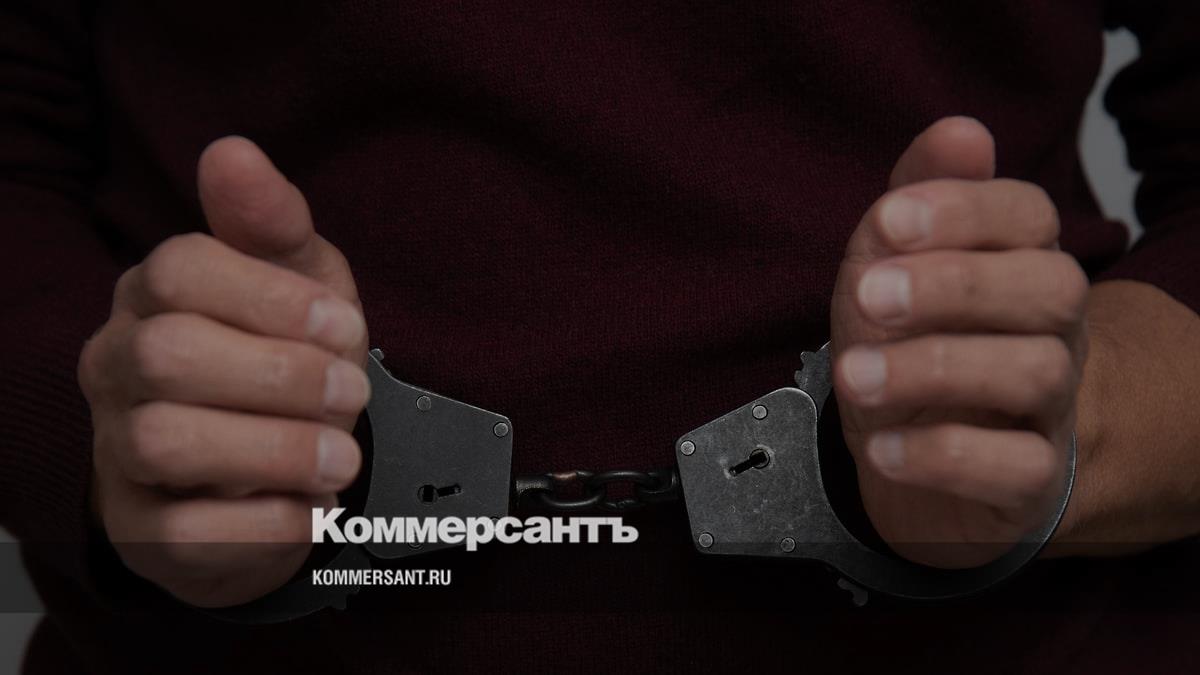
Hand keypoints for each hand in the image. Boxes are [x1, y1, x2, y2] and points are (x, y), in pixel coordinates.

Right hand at [78, 137, 369, 606]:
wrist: (273, 471)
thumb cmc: (285, 357)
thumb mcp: (300, 282)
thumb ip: (272, 223)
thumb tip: (232, 151)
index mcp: (156, 296)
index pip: (178, 270)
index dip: (272, 300)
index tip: (346, 329)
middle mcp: (119, 367)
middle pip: (166, 355)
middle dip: (281, 376)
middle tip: (351, 394)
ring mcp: (121, 451)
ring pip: (166, 441)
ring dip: (276, 449)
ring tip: (341, 458)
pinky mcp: (144, 529)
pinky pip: (186, 531)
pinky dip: (268, 520)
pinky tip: (310, 505)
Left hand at [830, 117, 1088, 567]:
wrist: (921, 460)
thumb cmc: (908, 345)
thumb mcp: (889, 267)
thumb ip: (916, 199)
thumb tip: (960, 129)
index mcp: (1018, 263)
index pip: (1029, 215)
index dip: (965, 210)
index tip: (889, 220)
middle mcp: (1049, 329)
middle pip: (1051, 287)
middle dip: (957, 284)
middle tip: (869, 296)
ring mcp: (1049, 407)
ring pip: (1034, 373)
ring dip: (935, 368)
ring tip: (855, 374)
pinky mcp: (1030, 481)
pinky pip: (1016, 468)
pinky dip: (943, 456)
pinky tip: (883, 445)